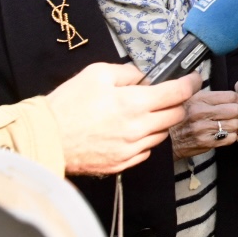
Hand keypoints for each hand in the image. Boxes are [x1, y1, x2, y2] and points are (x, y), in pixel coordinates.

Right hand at [46, 63, 200, 175]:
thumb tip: (144, 76)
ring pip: (162, 134)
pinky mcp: (122, 164)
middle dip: (177, 103)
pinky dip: (145, 139)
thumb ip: (127, 72)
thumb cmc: (67, 105)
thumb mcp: (96, 74)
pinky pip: (146, 150)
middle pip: (176, 115)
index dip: (191, 83)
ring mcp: (131, 149)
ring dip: (160, 122)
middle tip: (168, 95)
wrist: (44, 139)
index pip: (178, 93)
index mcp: (135, 103)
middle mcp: (138, 128)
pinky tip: (130, 131)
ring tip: (143, 113)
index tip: (194, 78)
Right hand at [169, 89, 237, 158]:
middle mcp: (201, 112)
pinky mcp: (205, 143)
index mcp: (200, 99)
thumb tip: (207, 78)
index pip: (231, 96)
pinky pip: (230, 139)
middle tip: (234, 116)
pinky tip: (223, 135)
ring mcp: (203, 128)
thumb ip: (202, 90)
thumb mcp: (189, 98)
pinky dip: (230, 137)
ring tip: (227, 126)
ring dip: (234, 126)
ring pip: (234, 125)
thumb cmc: (180, 118)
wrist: (165, 141)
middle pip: (235, 110)